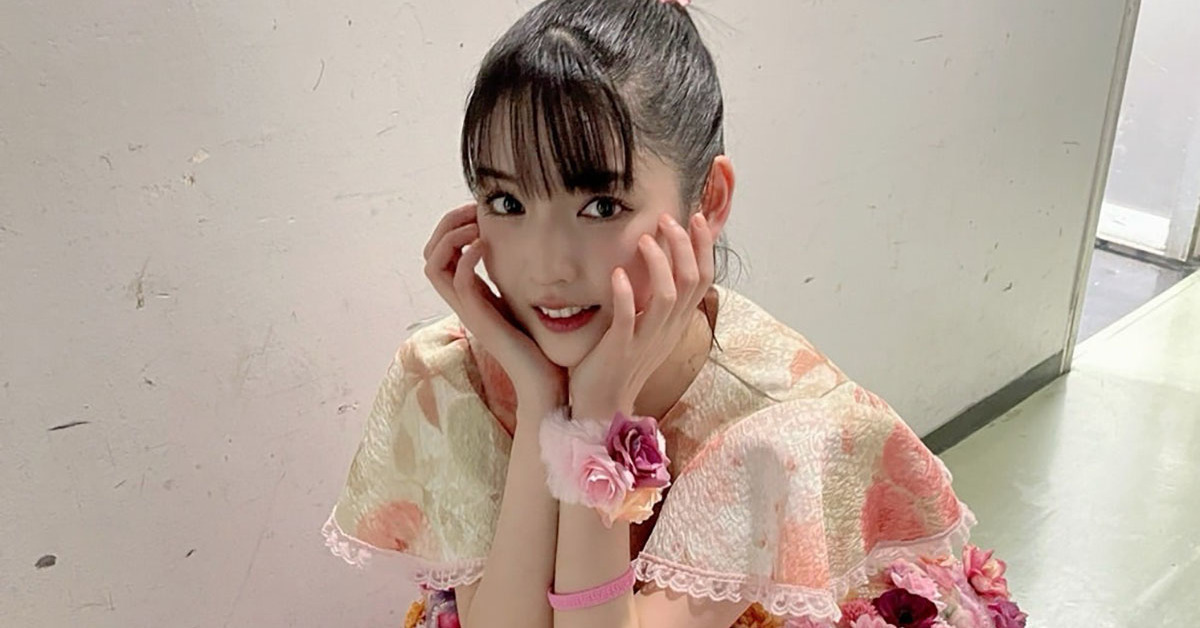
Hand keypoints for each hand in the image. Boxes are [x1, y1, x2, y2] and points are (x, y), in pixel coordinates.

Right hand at [423, 203, 567, 409]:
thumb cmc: (544, 346)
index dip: (454, 225)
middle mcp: (464, 301)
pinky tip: (486, 245)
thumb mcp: (529, 301)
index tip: (480, 210)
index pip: (442, 252)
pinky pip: (458, 282)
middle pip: (429, 254)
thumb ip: (524, 278)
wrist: (547, 384)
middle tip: (473, 210)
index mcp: (473, 294)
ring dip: (450, 236)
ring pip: (433, 264)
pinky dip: (466, 257)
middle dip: (447, 223)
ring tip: (476, 226)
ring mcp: (469, 311)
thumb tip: (538, 249)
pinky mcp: (480, 319)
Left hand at [569, 212, 714, 419]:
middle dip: (684, 245)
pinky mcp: (621, 349)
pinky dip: (626, 295)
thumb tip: (661, 262)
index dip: (702, 247)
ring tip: (644, 240)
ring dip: (658, 264)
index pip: (702, 279)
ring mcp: (646, 340)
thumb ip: (657, 300)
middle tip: (667, 220)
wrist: (603, 403)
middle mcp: (668, 329)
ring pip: (667, 297)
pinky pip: (629, 319)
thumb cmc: (621, 360)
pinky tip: (617, 274)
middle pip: (691, 281)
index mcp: (676, 322)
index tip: (693, 218)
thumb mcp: (648, 327)